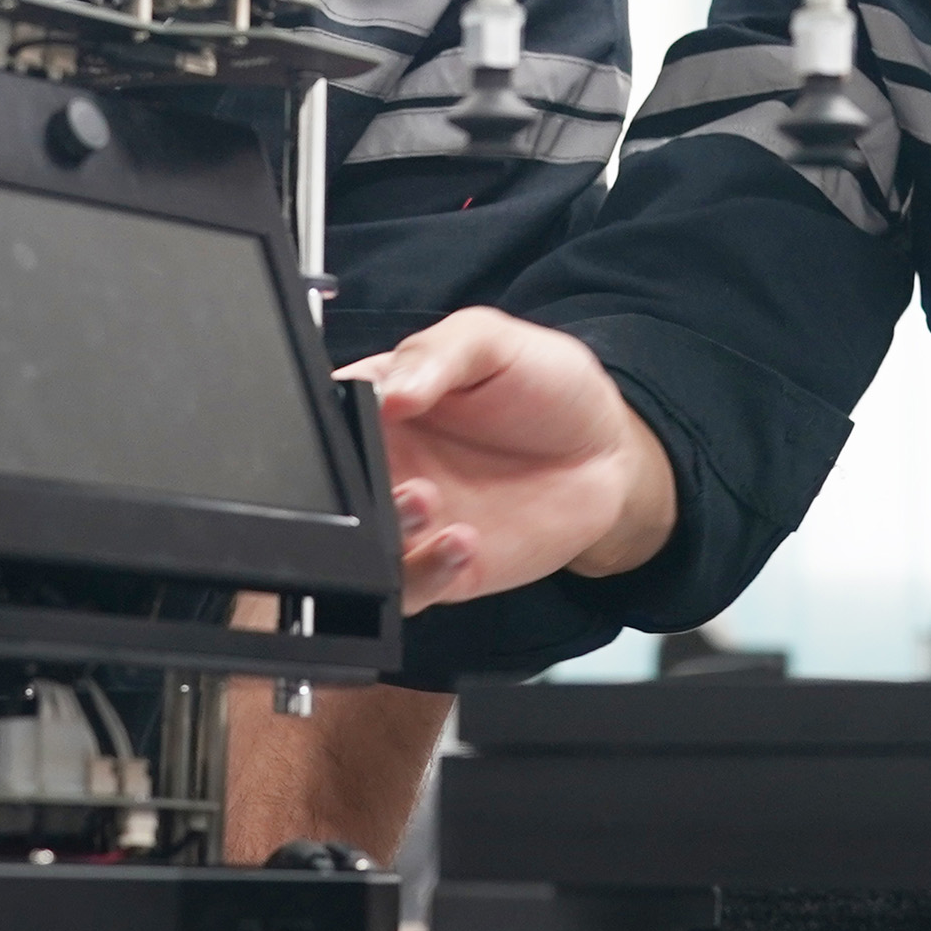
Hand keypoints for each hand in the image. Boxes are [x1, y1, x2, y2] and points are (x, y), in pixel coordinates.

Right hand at [340, 310, 676, 609]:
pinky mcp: (444, 568)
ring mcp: (411, 522)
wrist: (607, 451)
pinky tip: (462, 540)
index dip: (323, 424)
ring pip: (359, 549)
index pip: (324, 418)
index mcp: (379, 404)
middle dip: (342, 490)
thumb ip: (436, 356)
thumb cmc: (546, 385)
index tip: (357, 418)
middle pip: (329, 492)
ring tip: (424, 500)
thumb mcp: (492, 342)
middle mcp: (386, 467)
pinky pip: (410, 588)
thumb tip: (389, 391)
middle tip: (389, 470)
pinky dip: (424, 572)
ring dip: (383, 531)